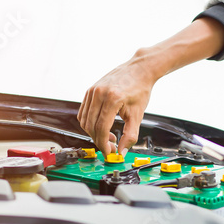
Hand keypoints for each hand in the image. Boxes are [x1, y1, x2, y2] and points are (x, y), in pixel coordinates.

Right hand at [78, 18, 223, 157]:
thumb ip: (130, 136)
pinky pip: (83, 112)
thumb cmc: (140, 90)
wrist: (139, 70)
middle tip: (111, 146)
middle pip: (91, 126)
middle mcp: (99, 93)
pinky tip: (102, 126)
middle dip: (99, 140)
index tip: (109, 152)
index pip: (101, 128)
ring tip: (109, 135)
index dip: (103, 144)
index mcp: (113, 99)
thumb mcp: (138, 115)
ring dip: (93, 132)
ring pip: (84, 120)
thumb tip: (122, 153)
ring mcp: (93, 90)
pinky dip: (90, 123)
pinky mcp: (90, 90)